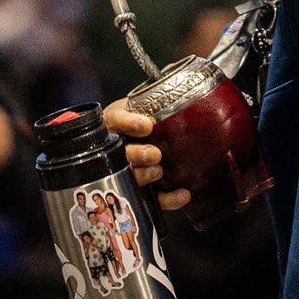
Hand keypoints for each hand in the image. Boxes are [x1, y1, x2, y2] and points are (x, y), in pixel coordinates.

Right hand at [102, 98, 190, 212]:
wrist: (143, 142)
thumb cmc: (139, 123)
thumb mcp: (140, 107)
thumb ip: (150, 106)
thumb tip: (179, 98)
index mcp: (116, 124)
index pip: (115, 120)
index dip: (128, 123)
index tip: (146, 125)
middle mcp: (118, 149)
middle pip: (120, 154)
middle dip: (137, 155)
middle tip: (154, 154)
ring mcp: (128, 172)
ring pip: (130, 177)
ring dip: (145, 176)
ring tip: (158, 172)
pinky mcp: (142, 191)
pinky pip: (153, 199)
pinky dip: (169, 199)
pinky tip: (183, 195)